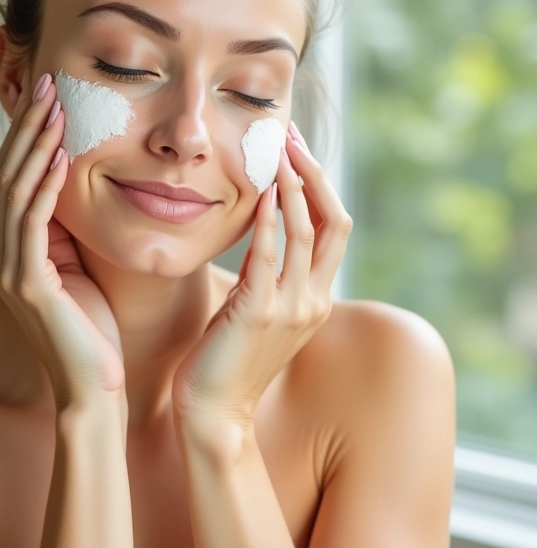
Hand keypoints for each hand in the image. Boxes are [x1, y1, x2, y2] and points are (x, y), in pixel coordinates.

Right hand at [0, 73, 125, 409]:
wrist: (96, 388)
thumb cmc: (95, 329)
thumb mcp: (79, 266)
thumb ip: (67, 230)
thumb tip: (77, 181)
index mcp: (13, 252)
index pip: (12, 181)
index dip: (27, 138)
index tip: (50, 98)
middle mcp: (1, 257)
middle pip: (5, 176)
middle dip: (27, 129)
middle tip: (48, 85)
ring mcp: (10, 273)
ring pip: (13, 194)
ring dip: (35, 147)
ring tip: (56, 108)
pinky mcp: (29, 288)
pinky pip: (32, 226)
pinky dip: (45, 188)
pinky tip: (62, 158)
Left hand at [171, 121, 352, 429]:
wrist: (215, 411)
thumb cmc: (229, 357)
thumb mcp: (259, 309)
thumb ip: (268, 273)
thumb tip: (261, 231)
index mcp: (316, 297)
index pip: (332, 228)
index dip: (319, 185)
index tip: (297, 150)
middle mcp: (313, 299)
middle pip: (332, 222)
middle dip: (313, 173)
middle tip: (291, 136)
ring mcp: (291, 307)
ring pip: (306, 232)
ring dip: (293, 186)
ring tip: (277, 151)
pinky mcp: (259, 312)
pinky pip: (269, 257)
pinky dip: (268, 221)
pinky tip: (260, 193)